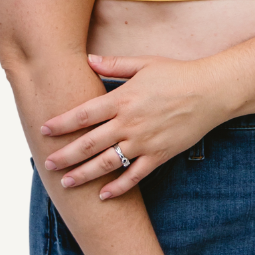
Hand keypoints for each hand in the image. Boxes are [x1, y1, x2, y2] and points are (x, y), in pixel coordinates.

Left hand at [40, 54, 231, 198]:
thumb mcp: (144, 63)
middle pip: (89, 143)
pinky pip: (134, 176)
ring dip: (84, 175)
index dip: (61, 124)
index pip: (84, 114)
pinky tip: (103, 195)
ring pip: (107, 163)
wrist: (210, 92)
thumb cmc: (176, 74)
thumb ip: (114, 64)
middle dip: (65, 155)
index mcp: (123, 99)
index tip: (44, 130)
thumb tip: (87, 59)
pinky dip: (118, 187)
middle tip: (47, 163)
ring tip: (66, 183)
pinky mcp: (159, 155)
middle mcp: (129, 123)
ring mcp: (144, 142)